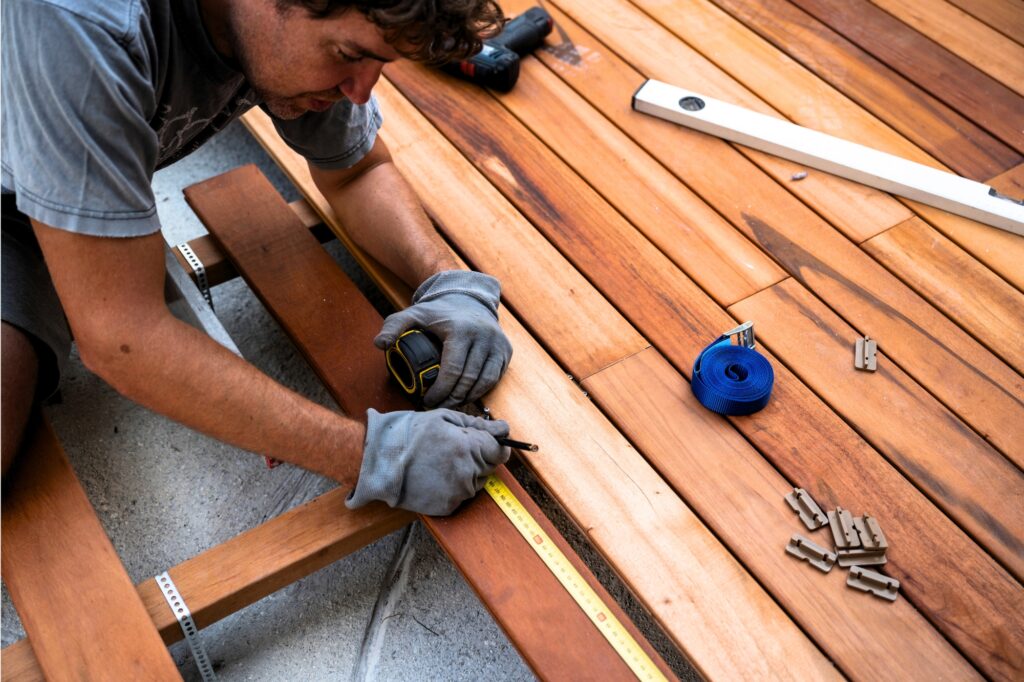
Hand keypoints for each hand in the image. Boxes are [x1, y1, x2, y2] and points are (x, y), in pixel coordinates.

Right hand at [346, 408, 510, 515]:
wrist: (376, 462)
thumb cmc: (406, 435)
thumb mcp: (442, 418)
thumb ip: (477, 425)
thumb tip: (503, 429)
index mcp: (467, 448)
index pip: (500, 451)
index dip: (495, 444)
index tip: (486, 440)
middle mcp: (466, 473)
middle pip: (490, 466)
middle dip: (478, 456)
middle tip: (453, 448)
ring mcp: (457, 493)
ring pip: (477, 482)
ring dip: (467, 472)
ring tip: (440, 461)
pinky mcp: (447, 507)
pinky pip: (461, 495)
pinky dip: (454, 486)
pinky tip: (435, 475)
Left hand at [374, 271, 512, 407]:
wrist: (469, 299)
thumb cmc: (439, 312)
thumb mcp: (414, 314)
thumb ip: (394, 326)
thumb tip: (380, 344)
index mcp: (461, 330)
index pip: (452, 370)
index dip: (440, 391)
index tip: (428, 401)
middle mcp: (483, 336)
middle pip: (468, 380)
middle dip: (452, 398)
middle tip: (437, 407)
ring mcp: (497, 344)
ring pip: (484, 382)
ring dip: (467, 398)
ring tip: (450, 404)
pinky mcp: (505, 351)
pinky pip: (495, 378)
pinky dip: (481, 391)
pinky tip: (466, 396)